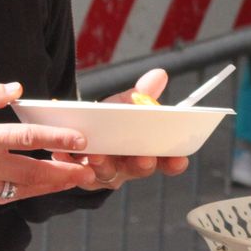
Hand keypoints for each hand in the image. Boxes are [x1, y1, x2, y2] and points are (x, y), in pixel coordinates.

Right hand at [0, 82, 93, 205]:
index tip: (79, 140)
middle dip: (64, 172)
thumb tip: (16, 89)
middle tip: (87, 170)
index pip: (29, 138)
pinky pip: (7, 198)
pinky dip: (27, 193)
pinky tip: (39, 188)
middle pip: (34, 171)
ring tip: (72, 181)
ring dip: (51, 186)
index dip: (57, 139)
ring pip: (24, 189)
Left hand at [52, 69, 190, 188]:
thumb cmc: (108, 121)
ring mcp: (108, 174)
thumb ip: (141, 94)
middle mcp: (129, 166)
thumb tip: (159, 74)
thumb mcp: (124, 105)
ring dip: (105, 165)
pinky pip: (81, 175)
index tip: (180, 158)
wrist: (77, 130)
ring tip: (98, 154)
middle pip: (141, 169)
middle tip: (143, 158)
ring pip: (110, 175)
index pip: (166, 161)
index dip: (174, 162)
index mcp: (147, 150)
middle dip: (143, 164)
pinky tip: (70, 156)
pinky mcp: (84, 176)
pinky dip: (76, 166)